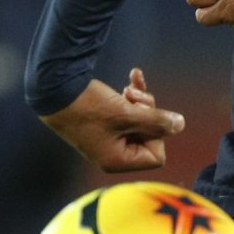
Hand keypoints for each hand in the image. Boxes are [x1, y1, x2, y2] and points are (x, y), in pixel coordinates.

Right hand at [42, 67, 186, 173]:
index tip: (144, 116)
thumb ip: (156, 121)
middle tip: (133, 96)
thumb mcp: (126, 113)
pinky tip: (135, 73)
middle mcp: (112, 154)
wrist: (52, 88)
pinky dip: (132, 96)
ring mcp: (108, 138)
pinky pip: (127, 112)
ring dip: (140, 102)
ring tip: (128, 88)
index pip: (156, 155)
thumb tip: (180, 124)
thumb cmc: (87, 105)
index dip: (157, 134)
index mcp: (117, 160)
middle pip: (150, 137)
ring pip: (140, 121)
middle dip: (148, 113)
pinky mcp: (103, 123)